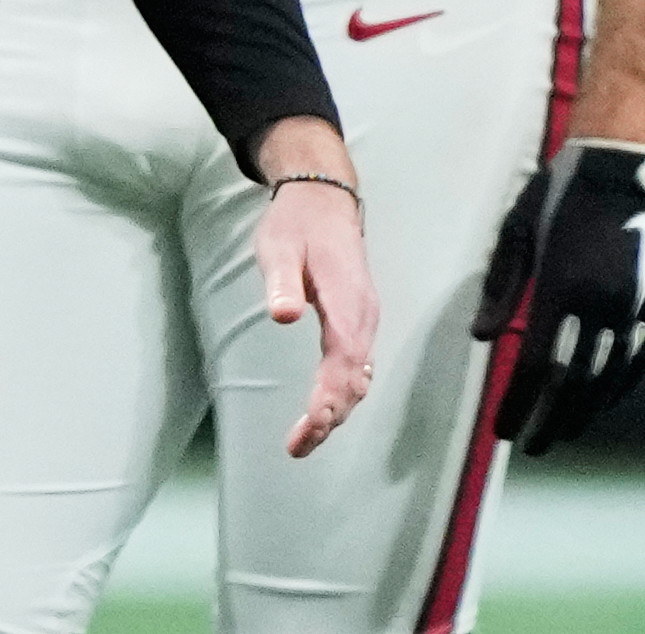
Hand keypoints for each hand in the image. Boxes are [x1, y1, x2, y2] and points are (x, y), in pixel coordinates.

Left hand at [251, 125, 377, 457]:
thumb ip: (282, 281)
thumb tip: (283, 315)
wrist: (324, 200)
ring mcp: (365, 319)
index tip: (311, 424)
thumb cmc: (297, 224)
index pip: (344, 360)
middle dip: (331, 416)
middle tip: (299, 446)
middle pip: (355, 378)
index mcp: (346, 301)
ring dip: (337, 410)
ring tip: (306, 440)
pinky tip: (326, 411)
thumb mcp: (279, 245)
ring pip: (359, 377)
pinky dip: (343, 394)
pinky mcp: (358, 321)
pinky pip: (357, 366)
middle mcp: (363, 316)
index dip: (330, 396)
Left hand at [471, 138, 644, 452]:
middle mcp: (600, 305)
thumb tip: (482, 337)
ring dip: (583, 412)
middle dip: (549, 419)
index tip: (504, 430)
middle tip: (531, 446)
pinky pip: (638, 359)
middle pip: (572, 382)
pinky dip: (619, 388)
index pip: (535, 364)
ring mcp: (633, 307)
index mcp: (561, 286)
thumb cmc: (561, 193)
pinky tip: (602, 404)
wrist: (626, 167)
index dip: (519, 403)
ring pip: (608, 378)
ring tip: (563, 433)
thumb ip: (502, 286)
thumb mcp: (519, 229)